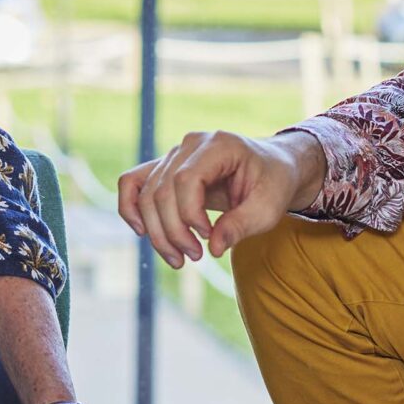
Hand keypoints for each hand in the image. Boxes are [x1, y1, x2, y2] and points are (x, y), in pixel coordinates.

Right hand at [117, 130, 323, 267]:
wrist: (273, 168)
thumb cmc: (273, 185)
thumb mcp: (269, 208)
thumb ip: (242, 225)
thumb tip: (213, 247)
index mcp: (219, 145)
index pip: (185, 179)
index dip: (189, 214)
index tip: (208, 238)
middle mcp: (191, 144)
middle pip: (162, 190)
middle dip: (173, 231)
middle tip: (194, 257)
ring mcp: (174, 154)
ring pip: (146, 194)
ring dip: (156, 232)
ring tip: (179, 259)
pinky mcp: (165, 168)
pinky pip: (133, 183)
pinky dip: (131, 207)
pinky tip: (141, 231)